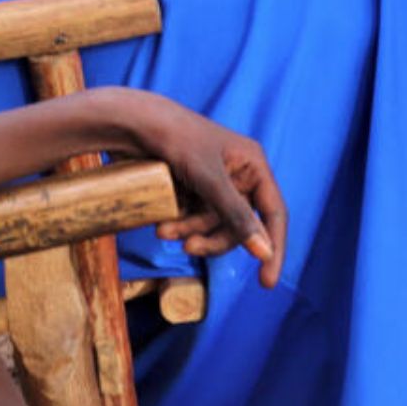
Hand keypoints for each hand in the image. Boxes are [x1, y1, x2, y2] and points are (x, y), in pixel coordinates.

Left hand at [129, 98, 285, 287]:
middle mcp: (237, 174)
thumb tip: (264, 253)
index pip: (274, 213)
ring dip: (190, 232)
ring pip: (213, 225)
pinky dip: (180, 224)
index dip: (273, 247)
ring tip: (164, 230)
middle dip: (213, 239)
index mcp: (252, 164)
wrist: (132, 123)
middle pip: (240, 226)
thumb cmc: (176, 139)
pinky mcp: (192, 188)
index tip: (267, 282)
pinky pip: (195, 218)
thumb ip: (237, 216)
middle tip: (189, 248)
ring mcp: (214, 183)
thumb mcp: (208, 178)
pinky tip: (161, 222)